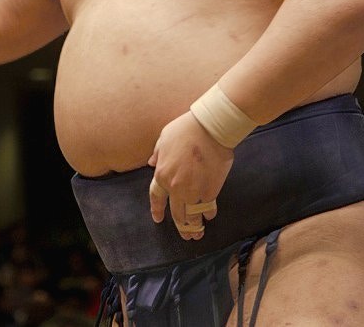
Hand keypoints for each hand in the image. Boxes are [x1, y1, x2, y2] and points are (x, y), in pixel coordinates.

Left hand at [148, 110, 232, 239]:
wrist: (210, 129)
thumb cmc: (186, 129)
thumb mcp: (163, 138)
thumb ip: (157, 154)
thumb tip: (152, 163)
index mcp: (162, 174)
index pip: (156, 198)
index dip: (157, 210)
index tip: (158, 219)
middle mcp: (176, 187)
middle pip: (176, 213)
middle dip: (180, 226)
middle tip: (185, 234)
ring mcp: (193, 191)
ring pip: (192, 215)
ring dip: (194, 226)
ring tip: (197, 233)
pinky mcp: (211, 191)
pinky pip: (208, 207)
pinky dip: (208, 213)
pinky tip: (209, 216)